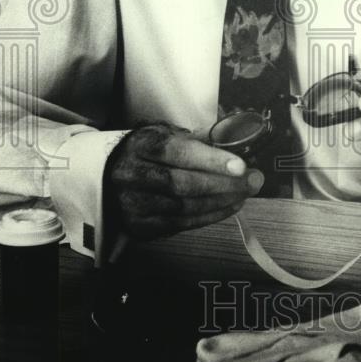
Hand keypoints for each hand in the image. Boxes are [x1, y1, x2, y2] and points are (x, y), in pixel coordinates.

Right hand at [104, 121, 263, 239]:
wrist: (107, 177)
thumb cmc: (147, 153)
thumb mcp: (165, 136)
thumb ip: (197, 140)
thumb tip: (236, 142)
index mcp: (141, 145)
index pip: (178, 152)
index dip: (211, 160)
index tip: (241, 166)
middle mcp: (132, 175)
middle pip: (182, 184)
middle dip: (223, 184)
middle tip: (253, 182)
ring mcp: (133, 204)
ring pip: (183, 208)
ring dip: (220, 202)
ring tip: (244, 194)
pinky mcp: (139, 226)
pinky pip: (180, 225)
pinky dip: (209, 217)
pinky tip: (228, 207)